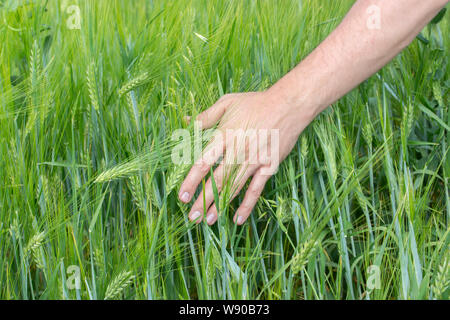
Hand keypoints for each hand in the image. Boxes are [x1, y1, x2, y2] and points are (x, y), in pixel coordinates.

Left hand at [178, 90, 314, 224]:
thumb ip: (206, 116)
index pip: (204, 163)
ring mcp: (254, 161)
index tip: (182, 196)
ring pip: (234, 188)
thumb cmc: (256, 103)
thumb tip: (185, 122)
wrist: (289, 105)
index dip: (192, 181)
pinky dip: (247, 205)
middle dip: (203, 201)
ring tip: (207, 222)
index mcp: (225, 136)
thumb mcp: (228, 103)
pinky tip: (237, 219)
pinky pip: (256, 190)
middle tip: (191, 217)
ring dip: (220, 206)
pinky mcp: (269, 166)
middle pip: (217, 181)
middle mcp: (238, 151)